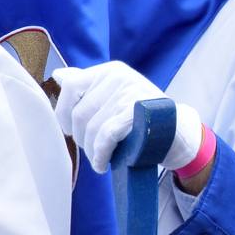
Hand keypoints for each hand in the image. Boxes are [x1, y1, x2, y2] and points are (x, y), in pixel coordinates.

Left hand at [52, 61, 202, 173]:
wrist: (176, 131)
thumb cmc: (139, 116)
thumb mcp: (113, 95)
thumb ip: (87, 86)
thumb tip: (58, 75)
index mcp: (110, 70)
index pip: (71, 86)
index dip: (63, 112)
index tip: (70, 130)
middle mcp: (119, 76)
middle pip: (80, 113)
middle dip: (81, 138)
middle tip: (91, 148)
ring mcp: (130, 93)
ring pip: (92, 128)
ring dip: (92, 151)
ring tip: (99, 158)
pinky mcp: (138, 113)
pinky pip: (107, 136)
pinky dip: (101, 154)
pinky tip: (102, 163)